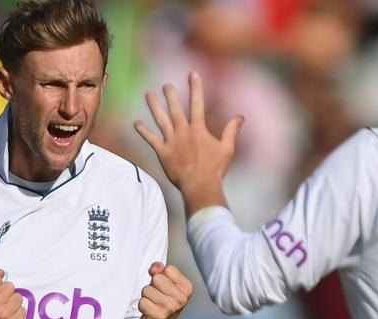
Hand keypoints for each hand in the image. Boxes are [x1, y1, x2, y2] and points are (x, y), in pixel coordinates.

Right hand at [0, 269, 25, 318]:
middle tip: (0, 303)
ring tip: (5, 311)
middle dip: (6, 292)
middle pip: (10, 286)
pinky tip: (9, 318)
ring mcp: (4, 316)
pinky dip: (18, 313)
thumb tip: (0, 272)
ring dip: (13, 303)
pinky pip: (23, 309)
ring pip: (18, 297)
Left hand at [134, 72, 244, 216]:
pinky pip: (151, 140)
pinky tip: (136, 123)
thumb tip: (240, 117)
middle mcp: (183, 132)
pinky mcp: (163, 152)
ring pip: (161, 120)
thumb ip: (231, 131)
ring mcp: (171, 141)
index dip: (195, 88)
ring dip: (154, 106)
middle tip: (165, 85)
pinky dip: (143, 131)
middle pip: (175, 109)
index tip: (192, 74)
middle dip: (170, 95)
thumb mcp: (227, 148)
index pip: (197, 103)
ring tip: (148, 94)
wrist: (200, 185)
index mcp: (198, 129)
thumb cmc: (215, 169)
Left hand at [137, 262, 192, 318]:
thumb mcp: (166, 283)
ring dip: (146, 296)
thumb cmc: (163, 301)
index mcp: (187, 288)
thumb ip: (160, 269)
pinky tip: (150, 311)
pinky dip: (142, 306)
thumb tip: (154, 269)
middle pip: (157, 278)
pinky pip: (142, 302)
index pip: (168, 269)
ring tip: (154, 304)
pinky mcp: (158, 317)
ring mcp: (170, 308)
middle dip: (153, 286)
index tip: (165, 287)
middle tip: (158, 297)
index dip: (162, 276)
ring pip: (147, 289)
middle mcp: (181, 298)